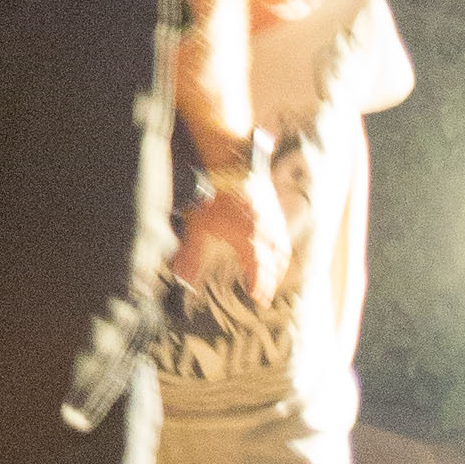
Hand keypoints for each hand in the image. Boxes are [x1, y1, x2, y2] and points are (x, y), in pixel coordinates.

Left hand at [177, 164, 286, 303]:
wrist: (232, 165)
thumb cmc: (213, 197)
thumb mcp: (198, 227)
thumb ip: (191, 255)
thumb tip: (181, 278)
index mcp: (249, 242)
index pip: (259, 272)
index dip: (259, 287)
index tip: (257, 299)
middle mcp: (266, 235)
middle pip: (274, 264)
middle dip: (270, 280)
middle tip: (264, 293)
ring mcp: (273, 222)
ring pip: (282, 251)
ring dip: (279, 267)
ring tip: (272, 276)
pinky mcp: (275, 210)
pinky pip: (283, 236)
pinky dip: (281, 249)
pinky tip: (274, 250)